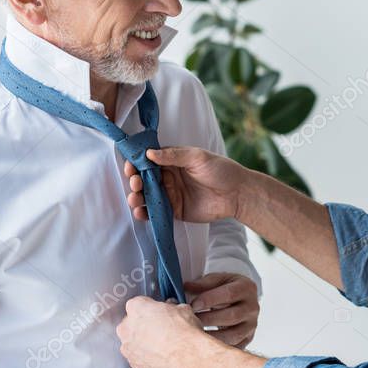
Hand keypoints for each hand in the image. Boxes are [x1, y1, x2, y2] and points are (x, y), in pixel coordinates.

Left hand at [117, 296, 205, 367]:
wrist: (187, 359)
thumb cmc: (184, 333)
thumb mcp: (183, 309)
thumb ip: (172, 308)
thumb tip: (174, 310)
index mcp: (137, 307)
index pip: (139, 303)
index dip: (151, 307)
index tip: (160, 312)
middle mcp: (127, 327)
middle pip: (132, 323)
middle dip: (144, 325)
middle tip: (162, 328)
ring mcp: (128, 348)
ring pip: (133, 341)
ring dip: (144, 342)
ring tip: (163, 345)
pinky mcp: (134, 364)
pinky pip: (137, 357)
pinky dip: (146, 356)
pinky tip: (162, 356)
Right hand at [124, 147, 246, 222]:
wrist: (237, 194)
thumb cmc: (221, 170)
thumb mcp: (197, 157)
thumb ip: (173, 156)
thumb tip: (149, 153)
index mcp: (172, 161)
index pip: (148, 161)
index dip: (136, 164)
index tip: (130, 167)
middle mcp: (168, 177)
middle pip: (143, 179)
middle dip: (135, 181)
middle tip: (135, 184)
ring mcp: (170, 194)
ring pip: (146, 196)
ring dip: (136, 197)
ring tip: (135, 199)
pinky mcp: (174, 210)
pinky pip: (155, 212)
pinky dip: (145, 213)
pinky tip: (140, 212)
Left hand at [185, 273, 258, 348]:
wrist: (239, 300)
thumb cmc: (226, 289)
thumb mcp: (217, 280)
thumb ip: (203, 283)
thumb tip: (186, 287)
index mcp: (246, 288)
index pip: (229, 294)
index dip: (210, 299)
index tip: (193, 305)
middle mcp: (252, 307)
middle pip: (232, 316)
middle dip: (208, 319)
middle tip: (190, 320)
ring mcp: (251, 325)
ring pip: (233, 335)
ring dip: (212, 336)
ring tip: (195, 333)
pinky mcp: (247, 339)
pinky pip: (234, 346)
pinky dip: (219, 347)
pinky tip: (205, 343)